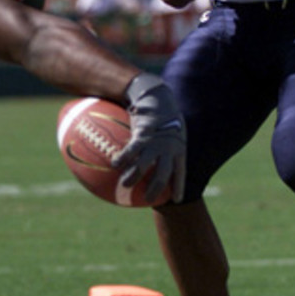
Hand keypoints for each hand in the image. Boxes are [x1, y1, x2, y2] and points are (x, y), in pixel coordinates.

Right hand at [113, 73, 186, 205]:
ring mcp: (155, 143)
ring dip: (134, 177)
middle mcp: (168, 149)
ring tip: (125, 184)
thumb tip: (157, 153)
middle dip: (154, 189)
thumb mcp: (171, 128)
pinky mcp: (142, 135)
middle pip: (163, 175)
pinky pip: (130, 152)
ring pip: (144, 166)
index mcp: (179, 149)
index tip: (175, 199)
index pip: (180, 172)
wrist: (157, 96)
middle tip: (146, 199)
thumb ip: (165, 142)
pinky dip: (123, 160)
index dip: (179, 187)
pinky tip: (114, 165)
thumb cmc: (163, 112)